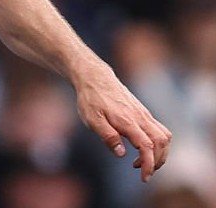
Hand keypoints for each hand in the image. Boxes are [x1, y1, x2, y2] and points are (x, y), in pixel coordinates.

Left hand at [74, 64, 171, 181]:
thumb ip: (107, 136)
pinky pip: (159, 130)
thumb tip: (122, 154)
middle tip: (143, 172)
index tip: (144, 177)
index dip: (148, 164)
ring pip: (164, 136)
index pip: (147, 146)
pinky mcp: (143, 112)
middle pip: (161, 143)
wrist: (95, 77)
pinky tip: (142, 148)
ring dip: (160, 153)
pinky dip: (158, 143)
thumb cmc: (91, 99)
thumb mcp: (92, 119)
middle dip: (157, 162)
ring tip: (142, 162)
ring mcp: (144, 114)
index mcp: (128, 121)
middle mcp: (140, 117)